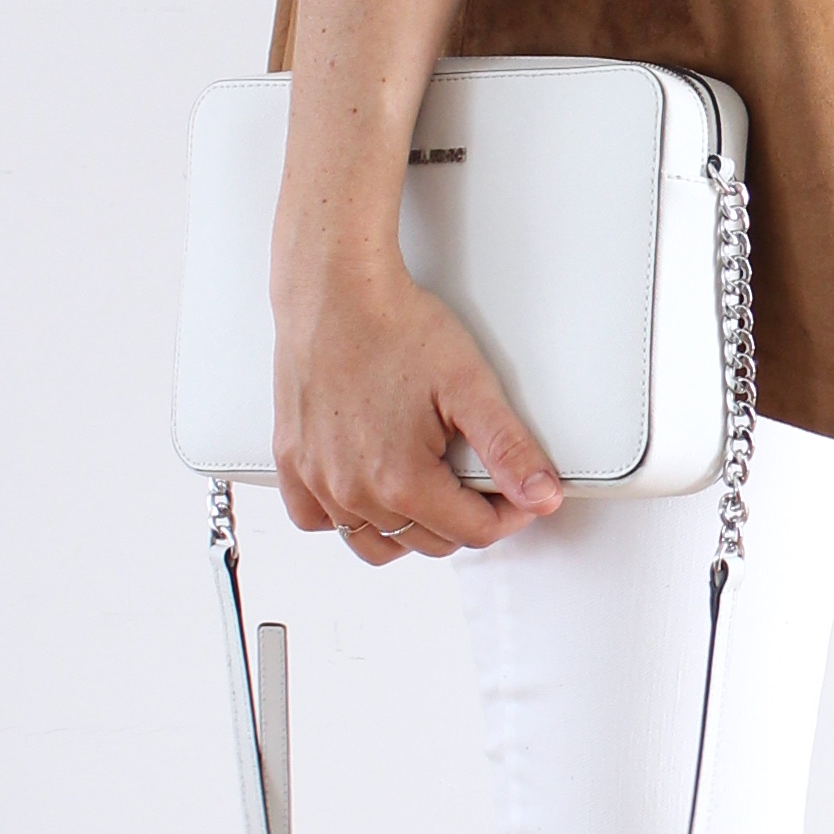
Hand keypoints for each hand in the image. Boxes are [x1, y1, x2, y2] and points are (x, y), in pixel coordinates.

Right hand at [273, 259, 565, 564]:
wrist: (334, 291)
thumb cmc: (396, 327)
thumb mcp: (470, 386)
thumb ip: (510, 449)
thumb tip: (542, 496)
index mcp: (401, 481)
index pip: (474, 533)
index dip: (509, 514)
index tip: (518, 491)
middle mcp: (352, 492)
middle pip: (428, 541)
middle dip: (464, 518)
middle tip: (478, 479)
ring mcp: (316, 481)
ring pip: (374, 542)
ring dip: (410, 528)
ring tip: (431, 490)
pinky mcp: (291, 463)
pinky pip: (318, 520)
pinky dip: (347, 516)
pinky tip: (370, 490)